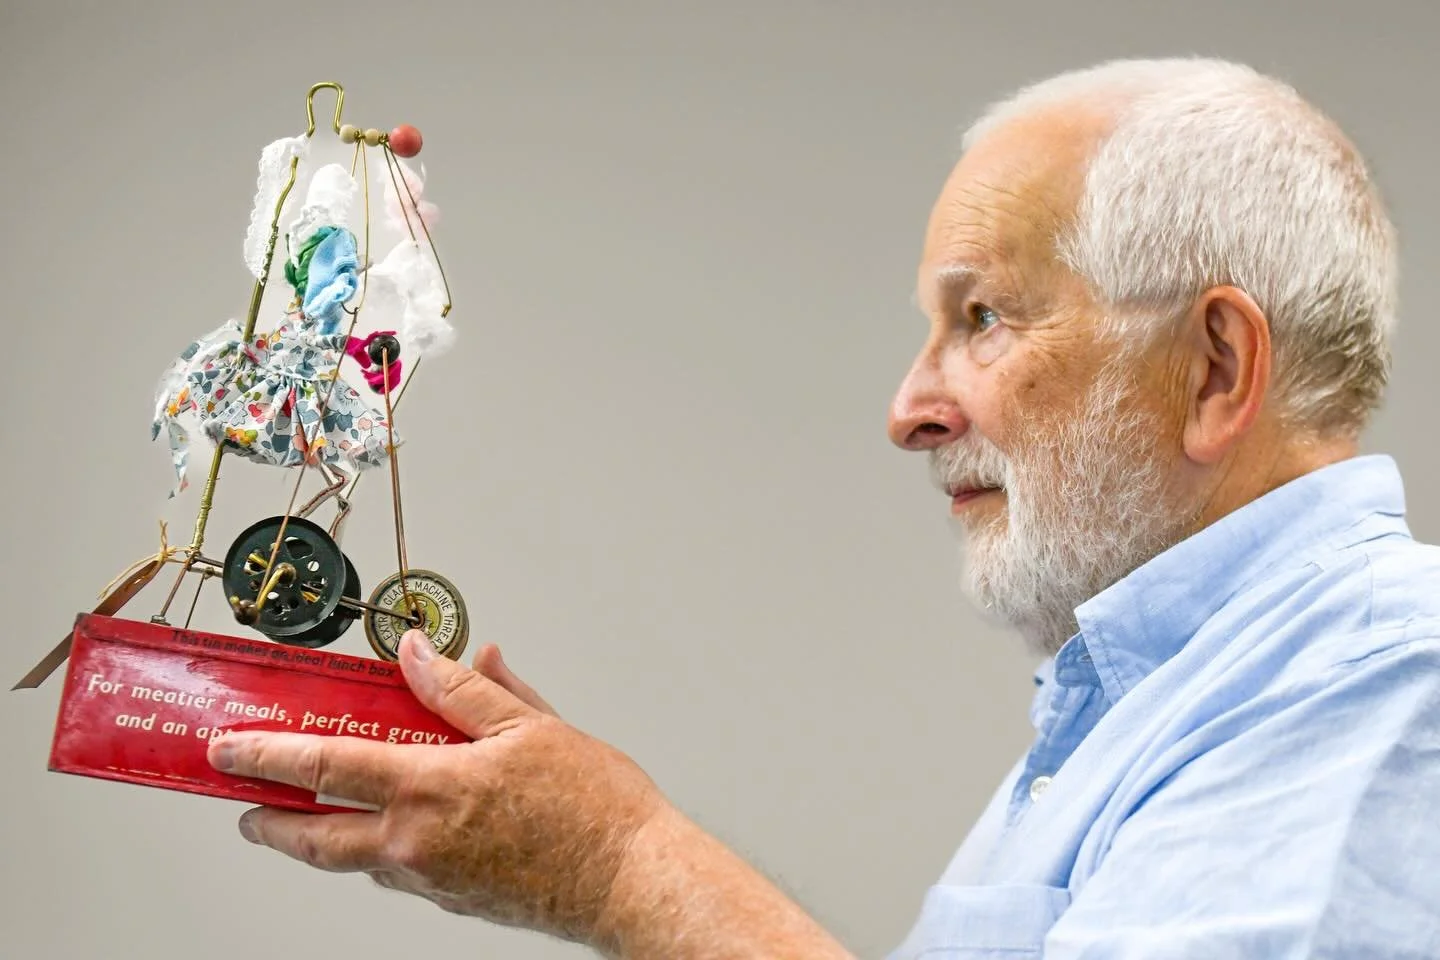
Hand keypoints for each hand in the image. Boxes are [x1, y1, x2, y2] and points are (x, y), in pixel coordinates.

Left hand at [207, 631, 666, 946]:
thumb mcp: (530, 726)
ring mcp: (433, 882)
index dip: (265, 756)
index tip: (229, 747)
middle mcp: (417, 845)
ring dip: (325, 837)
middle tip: (246, 806)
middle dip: (270, 821)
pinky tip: (404, 825)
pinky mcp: (456, 903)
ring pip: (356, 860)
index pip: (324, 768)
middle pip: (315, 838)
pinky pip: (400, 874)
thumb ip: (463, 690)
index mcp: (429, 791)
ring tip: (319, 809)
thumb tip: (420, 654)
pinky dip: (383, 849)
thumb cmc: (594, 808)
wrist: (631, 879)